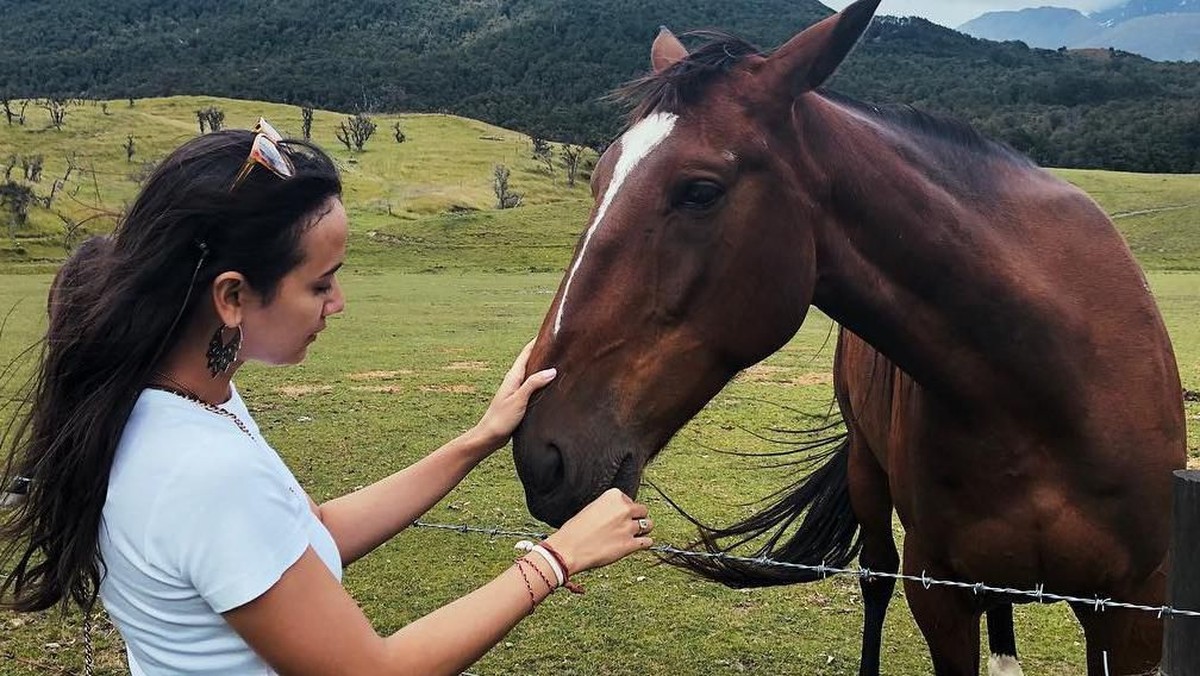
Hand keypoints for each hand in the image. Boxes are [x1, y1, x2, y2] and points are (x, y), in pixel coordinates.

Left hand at [471, 339, 555, 453]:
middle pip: (530, 361)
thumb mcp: (518, 400)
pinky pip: (533, 385)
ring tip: (561, 362)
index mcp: (513, 376)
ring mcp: (517, 390)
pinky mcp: (519, 400)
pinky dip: (542, 381)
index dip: (537, 342)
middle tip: (561, 346)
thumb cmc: (501, 419)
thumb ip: (533, 384)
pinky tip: (552, 386)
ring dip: (543, 367)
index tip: (551, 332)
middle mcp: (514, 380)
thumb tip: (552, 370)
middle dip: (543, 352)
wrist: (489, 437)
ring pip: (533, 374)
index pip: (526, 353)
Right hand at [543, 488, 652, 573]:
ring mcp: (628, 527)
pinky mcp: (630, 544)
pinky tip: (638, 545)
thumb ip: (608, 508)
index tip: (618, 516)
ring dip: (643, 530)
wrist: (569, 549)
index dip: (625, 509)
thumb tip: (618, 515)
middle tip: (629, 525)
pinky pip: (647, 542)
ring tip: (636, 534)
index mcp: (613, 496)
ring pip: (648, 525)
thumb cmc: (575, 530)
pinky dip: (644, 544)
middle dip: (637, 518)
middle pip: (643, 510)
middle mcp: (623, 509)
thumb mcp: (591, 508)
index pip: (629, 500)